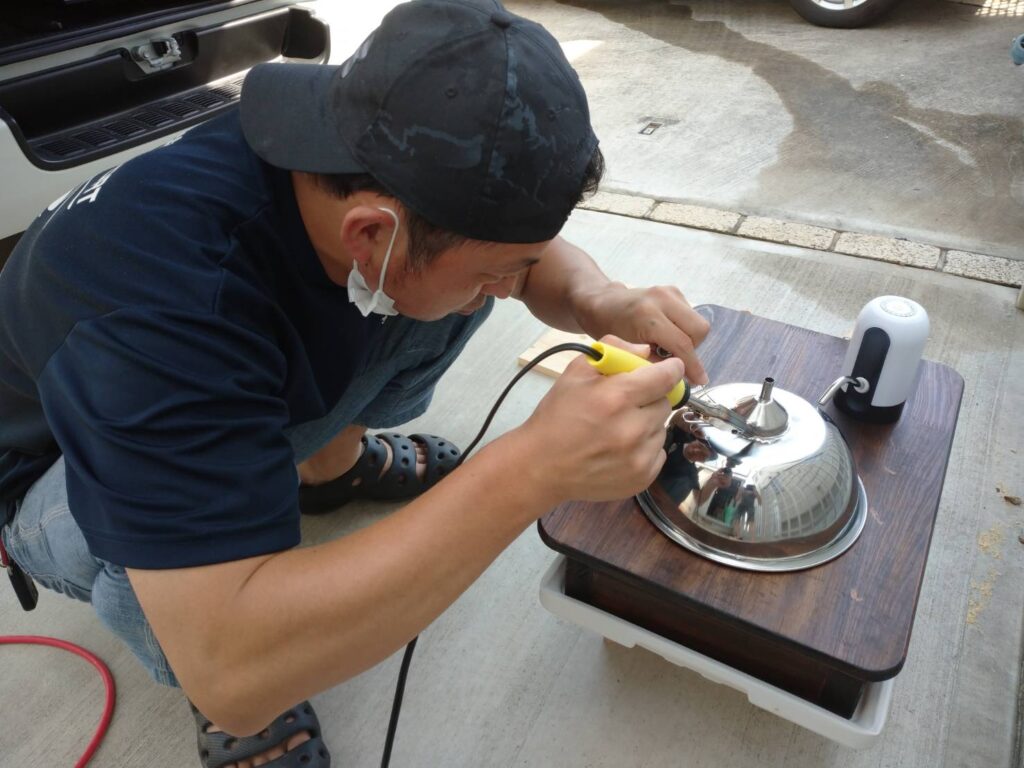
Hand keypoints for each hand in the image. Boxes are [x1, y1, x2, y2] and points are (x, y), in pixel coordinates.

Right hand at [517, 336, 682, 502]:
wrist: (542, 466)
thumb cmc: (557, 416)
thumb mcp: (576, 373)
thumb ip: (613, 351)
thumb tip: (646, 351)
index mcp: (616, 397)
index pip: (665, 377)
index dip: (670, 370)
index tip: (670, 369)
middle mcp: (632, 429)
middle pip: (664, 403)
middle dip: (650, 399)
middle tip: (627, 404)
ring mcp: (639, 457)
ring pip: (661, 428)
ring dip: (646, 424)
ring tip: (619, 428)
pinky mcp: (642, 478)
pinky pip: (658, 453)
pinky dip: (644, 448)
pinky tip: (620, 448)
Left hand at [576, 284, 710, 384]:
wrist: (604, 303)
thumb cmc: (610, 328)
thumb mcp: (629, 350)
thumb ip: (654, 363)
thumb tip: (679, 376)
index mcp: (647, 316)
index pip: (681, 344)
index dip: (692, 366)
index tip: (699, 381)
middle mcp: (663, 300)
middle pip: (699, 330)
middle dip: (692, 349)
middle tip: (676, 359)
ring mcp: (670, 292)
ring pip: (698, 323)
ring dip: (690, 339)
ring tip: (669, 346)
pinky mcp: (674, 291)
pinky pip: (691, 316)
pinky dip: (684, 329)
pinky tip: (667, 334)